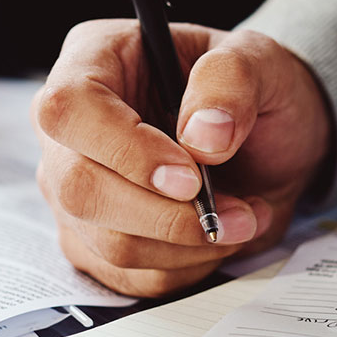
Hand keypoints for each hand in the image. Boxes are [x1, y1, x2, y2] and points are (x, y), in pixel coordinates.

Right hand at [33, 20, 330, 296]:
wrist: (267, 142)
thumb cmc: (250, 91)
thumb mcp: (260, 61)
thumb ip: (231, 81)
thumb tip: (202, 137)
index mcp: (93, 61)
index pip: (70, 109)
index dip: (125, 150)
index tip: (191, 176)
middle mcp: (69, 130)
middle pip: (78, 187)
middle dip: (167, 215)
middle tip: (234, 210)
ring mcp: (74, 190)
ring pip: (107, 242)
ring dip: (188, 244)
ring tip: (242, 217)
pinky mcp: (94, 241)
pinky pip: (130, 276)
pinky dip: (187, 266)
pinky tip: (218, 235)